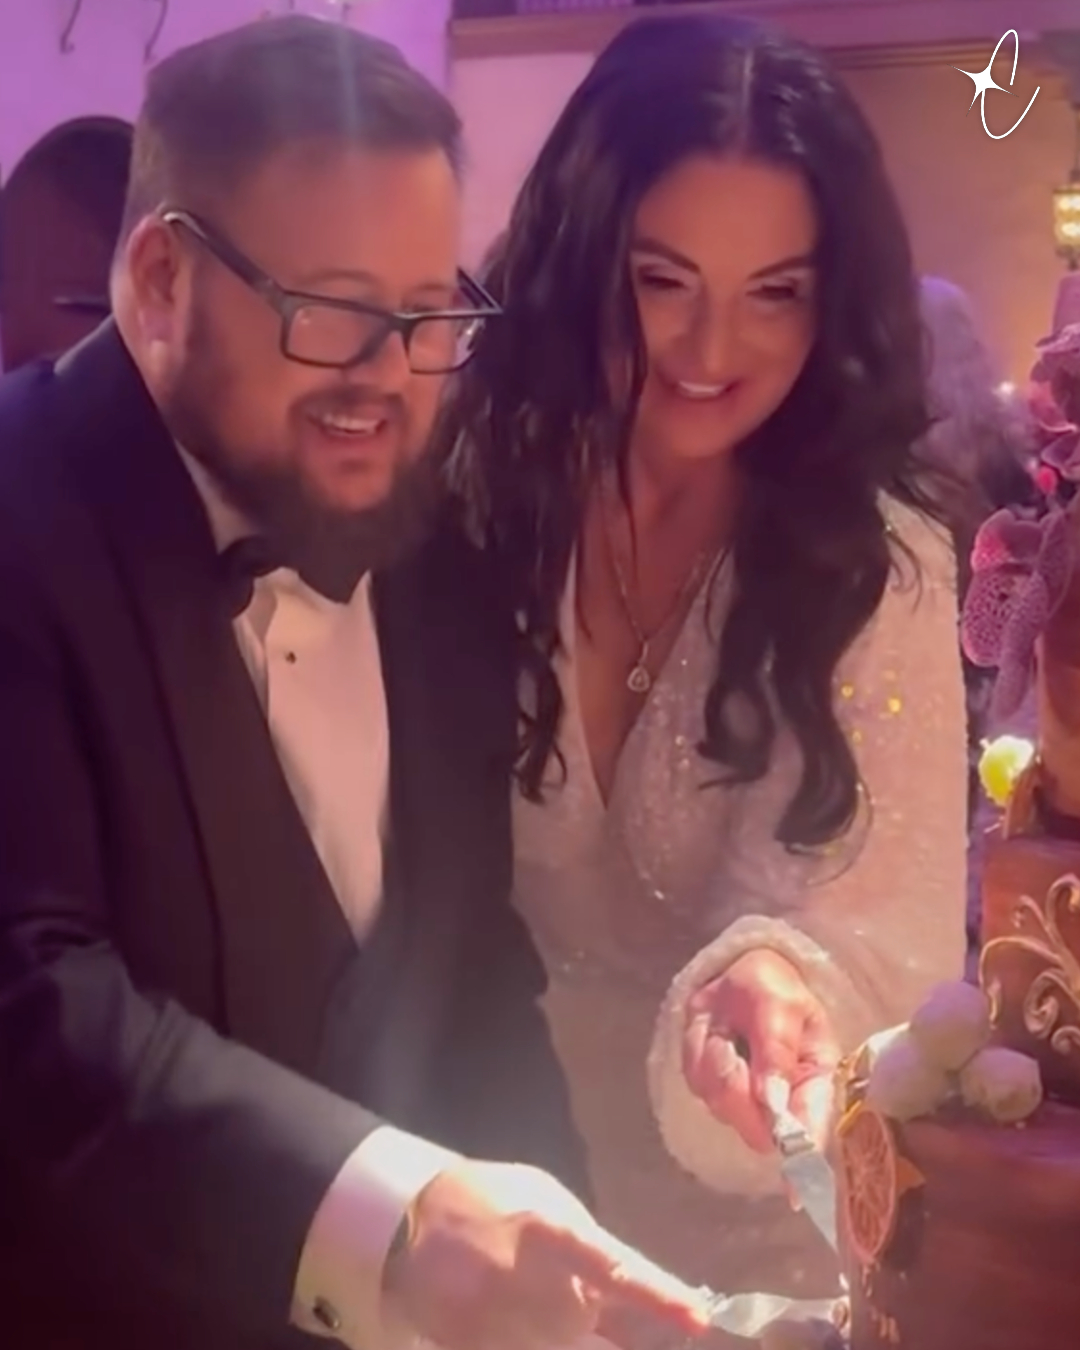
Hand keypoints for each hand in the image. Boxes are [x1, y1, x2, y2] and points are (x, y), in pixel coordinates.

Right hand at [384, 1160, 710, 1349]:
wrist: (407, 1221)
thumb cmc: (490, 1200)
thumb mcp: (542, 1197)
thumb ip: (585, 1240)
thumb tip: (632, 1282)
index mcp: (548, 1232)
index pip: (617, 1269)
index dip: (660, 1297)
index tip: (700, 1320)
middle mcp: (527, 1284)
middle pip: (592, 1329)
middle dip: (609, 1328)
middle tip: (612, 1313)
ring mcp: (498, 1324)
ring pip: (564, 1349)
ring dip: (575, 1338)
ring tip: (549, 1306)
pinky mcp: (474, 1348)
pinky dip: (538, 1342)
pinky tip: (534, 1322)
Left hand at [681, 950, 838, 1153]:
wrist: (739, 976)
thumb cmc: (771, 987)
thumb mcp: (779, 1003)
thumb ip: (778, 1049)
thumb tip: (774, 1103)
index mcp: (817, 1083)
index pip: (813, 1133)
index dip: (799, 1150)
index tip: (788, 1168)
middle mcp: (785, 1105)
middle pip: (756, 1129)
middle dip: (736, 1084)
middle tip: (732, 1041)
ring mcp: (748, 1104)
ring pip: (720, 1104)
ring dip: (715, 1059)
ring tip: (727, 1029)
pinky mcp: (716, 1094)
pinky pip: (697, 1084)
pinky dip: (698, 1053)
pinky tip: (713, 1033)